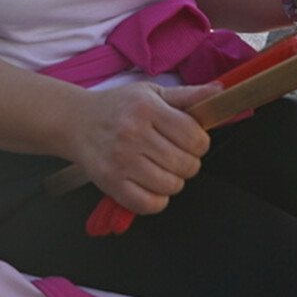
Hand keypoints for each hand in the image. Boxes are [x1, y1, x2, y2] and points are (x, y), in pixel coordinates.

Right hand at [69, 81, 219, 215]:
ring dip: (173, 181)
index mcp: (146, 108)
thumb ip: (188, 96)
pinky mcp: (110, 182)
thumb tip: (220, 92)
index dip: (200, 143)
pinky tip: (149, 184)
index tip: (191, 141)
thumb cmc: (118, 107)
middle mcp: (132, 133)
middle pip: (186, 164)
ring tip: (161, 168)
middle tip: (175, 154)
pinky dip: (157, 200)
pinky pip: (150, 204)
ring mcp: (120, 160)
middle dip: (188, 163)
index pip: (194, 136)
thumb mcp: (152, 92)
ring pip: (171, 186)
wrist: (76, 122)